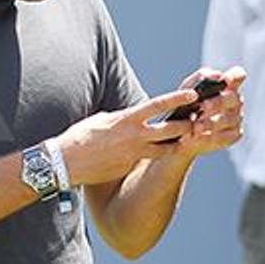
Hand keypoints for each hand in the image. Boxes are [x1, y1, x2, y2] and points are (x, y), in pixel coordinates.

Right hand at [57, 91, 202, 186]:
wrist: (67, 162)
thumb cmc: (80, 136)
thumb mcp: (102, 119)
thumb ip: (120, 118)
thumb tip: (129, 117)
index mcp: (127, 119)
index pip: (158, 105)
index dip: (177, 99)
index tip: (192, 95)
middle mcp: (135, 136)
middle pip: (170, 130)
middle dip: (186, 126)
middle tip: (198, 122)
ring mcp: (134, 154)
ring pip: (165, 150)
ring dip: (175, 145)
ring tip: (183, 141)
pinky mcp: (129, 168)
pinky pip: (144, 160)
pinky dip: (148, 157)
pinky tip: (148, 155)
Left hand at [166, 64, 244, 160]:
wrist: (181, 132)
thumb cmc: (187, 105)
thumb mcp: (188, 90)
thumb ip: (199, 79)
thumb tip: (215, 76)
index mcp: (227, 85)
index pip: (238, 75)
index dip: (234, 76)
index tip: (226, 80)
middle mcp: (235, 100)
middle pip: (232, 98)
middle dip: (217, 102)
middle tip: (203, 107)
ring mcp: (237, 118)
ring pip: (228, 119)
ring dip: (211, 123)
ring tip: (195, 127)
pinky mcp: (235, 134)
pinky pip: (225, 136)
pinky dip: (210, 137)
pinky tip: (198, 137)